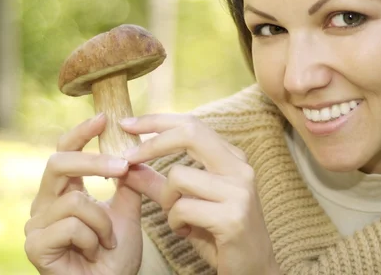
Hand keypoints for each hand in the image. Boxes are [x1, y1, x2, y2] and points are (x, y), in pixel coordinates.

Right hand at [24, 114, 163, 274]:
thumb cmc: (115, 254)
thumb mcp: (126, 210)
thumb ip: (126, 181)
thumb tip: (132, 149)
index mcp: (63, 191)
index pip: (65, 151)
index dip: (81, 133)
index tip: (104, 118)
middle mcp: (45, 204)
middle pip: (59, 163)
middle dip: (94, 163)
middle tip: (124, 167)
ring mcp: (36, 225)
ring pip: (74, 200)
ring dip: (103, 221)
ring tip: (108, 241)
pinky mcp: (35, 245)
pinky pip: (71, 225)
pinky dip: (93, 238)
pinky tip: (94, 253)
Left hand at [121, 114, 279, 274]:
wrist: (253, 270)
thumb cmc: (219, 235)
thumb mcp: (186, 203)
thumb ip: (158, 184)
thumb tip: (127, 167)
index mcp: (232, 159)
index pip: (192, 125)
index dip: (157, 121)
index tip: (127, 124)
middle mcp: (239, 168)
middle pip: (190, 134)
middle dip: (152, 143)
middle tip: (127, 157)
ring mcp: (239, 191)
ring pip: (178, 177)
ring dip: (167, 201)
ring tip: (179, 218)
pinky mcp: (232, 217)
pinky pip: (182, 208)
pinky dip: (175, 223)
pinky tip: (188, 232)